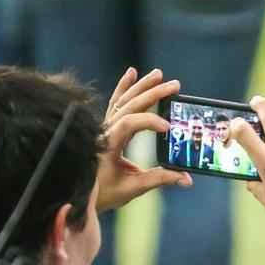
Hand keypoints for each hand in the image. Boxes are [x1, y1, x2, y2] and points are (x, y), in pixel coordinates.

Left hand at [97, 67, 191, 212]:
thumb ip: (160, 179)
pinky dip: (123, 87)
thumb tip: (187, 179)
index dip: (148, 121)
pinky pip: (115, 102)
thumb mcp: (133, 188)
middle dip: (153, 94)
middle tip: (174, 85)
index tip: (168, 127)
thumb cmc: (103, 191)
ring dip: (142, 86)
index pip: (129, 124)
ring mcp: (105, 127)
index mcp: (108, 144)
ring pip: (123, 100)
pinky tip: (132, 72)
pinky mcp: (107, 126)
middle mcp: (105, 131)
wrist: (78, 190)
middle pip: (129, 105)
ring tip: (159, 74)